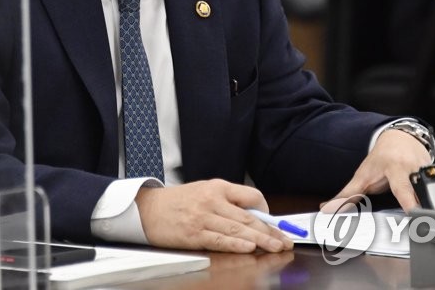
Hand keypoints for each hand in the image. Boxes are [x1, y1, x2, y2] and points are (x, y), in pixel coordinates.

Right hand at [135, 179, 293, 252]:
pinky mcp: (194, 234)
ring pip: (238, 229)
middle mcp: (212, 200)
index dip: (266, 211)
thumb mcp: (204, 192)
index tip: (274, 223)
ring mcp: (203, 217)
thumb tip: (253, 217)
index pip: (251, 196)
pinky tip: (249, 247)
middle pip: (249, 216)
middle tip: (285, 240)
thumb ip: (227, 201)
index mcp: (217, 187)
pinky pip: (220, 239)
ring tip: (276, 247)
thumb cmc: (178, 202)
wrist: (148, 209)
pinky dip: (237, 244)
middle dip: (270, 231)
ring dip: (261, 240)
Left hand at [321, 128, 430, 212]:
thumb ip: (347, 195)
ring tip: (431, 220)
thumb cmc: (381, 159)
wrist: (399, 138)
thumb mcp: (362, 176)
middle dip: (424, 210)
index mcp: (396, 169)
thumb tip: (327, 209)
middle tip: (423, 227)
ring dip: (431, 207)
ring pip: (434, 194)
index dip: (410, 204)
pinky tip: (434, 209)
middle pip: (423, 195)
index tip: (414, 216)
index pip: (404, 189)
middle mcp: (415, 168)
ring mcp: (429, 170)